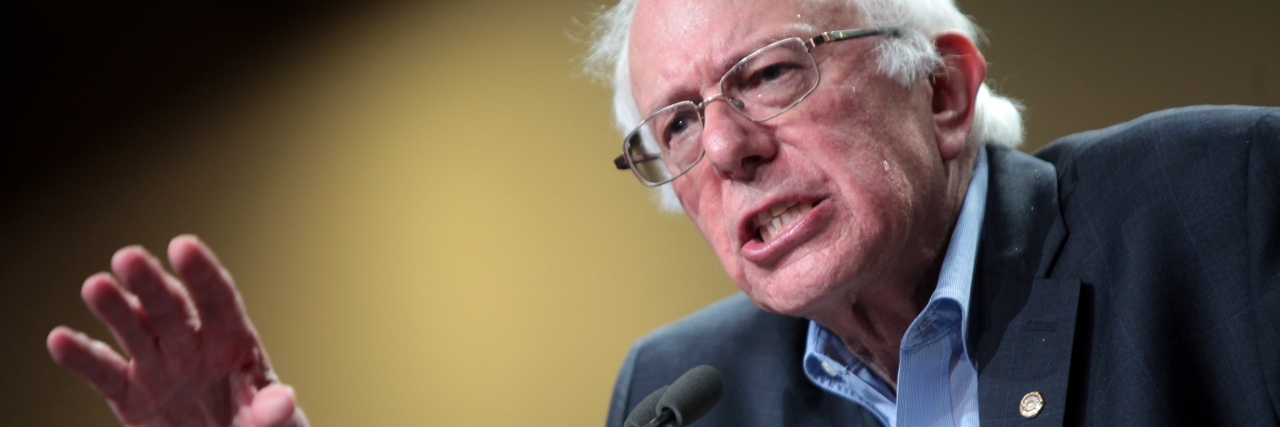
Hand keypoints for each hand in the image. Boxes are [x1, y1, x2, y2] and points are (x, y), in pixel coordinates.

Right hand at [47, 235, 308, 426]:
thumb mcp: (274, 423)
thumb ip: (274, 411)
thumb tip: (283, 399)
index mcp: (233, 339)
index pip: (218, 299)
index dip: (202, 273)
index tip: (183, 246)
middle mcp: (191, 343)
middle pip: (170, 307)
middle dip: (150, 283)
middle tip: (128, 257)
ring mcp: (159, 365)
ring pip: (134, 329)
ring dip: (115, 308)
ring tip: (96, 285)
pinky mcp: (131, 395)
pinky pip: (105, 373)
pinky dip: (82, 357)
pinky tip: (60, 339)